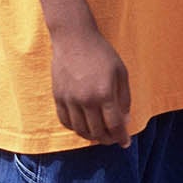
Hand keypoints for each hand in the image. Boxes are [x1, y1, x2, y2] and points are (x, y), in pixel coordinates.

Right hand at [50, 23, 131, 146]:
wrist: (74, 39)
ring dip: (91, 137)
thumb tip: (125, 120)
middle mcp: (86, 100)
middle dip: (107, 139)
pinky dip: (75, 128)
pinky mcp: (57, 97)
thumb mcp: (121, 72)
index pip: (114, 125)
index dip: (121, 137)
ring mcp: (70, 99)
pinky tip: (83, 127)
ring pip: (80, 130)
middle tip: (113, 139)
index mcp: (105, 93)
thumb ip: (124, 98)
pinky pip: (65, 121)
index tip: (125, 143)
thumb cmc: (102, 53)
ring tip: (99, 135)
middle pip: (97, 132)